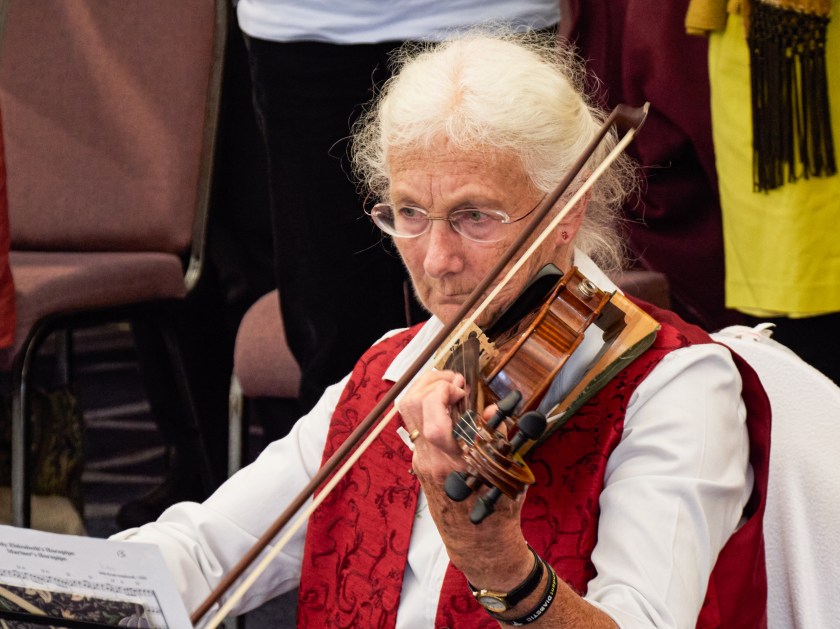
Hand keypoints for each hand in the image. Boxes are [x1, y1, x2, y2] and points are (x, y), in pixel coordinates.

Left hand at [398, 370, 531, 589]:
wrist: (477, 543)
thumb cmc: (496, 511)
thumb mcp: (506, 472)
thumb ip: (497, 437)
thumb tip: (492, 409)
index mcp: (454, 462)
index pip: (431, 418)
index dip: (442, 392)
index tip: (462, 387)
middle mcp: (431, 460)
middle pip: (411, 406)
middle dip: (431, 381)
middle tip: (454, 380)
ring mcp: (421, 461)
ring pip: (409, 414)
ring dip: (427, 391)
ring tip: (450, 386)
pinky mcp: (419, 463)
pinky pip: (417, 426)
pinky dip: (429, 408)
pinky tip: (449, 407)